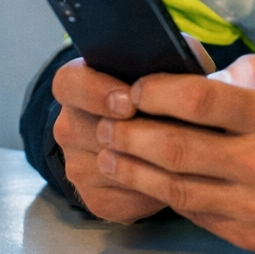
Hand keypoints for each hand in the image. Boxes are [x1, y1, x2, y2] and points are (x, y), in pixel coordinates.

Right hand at [50, 35, 216, 222]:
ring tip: (183, 154)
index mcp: (76, 85)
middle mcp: (68, 127)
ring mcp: (78, 166)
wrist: (144, 136)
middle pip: (86, 130)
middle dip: (128, 132)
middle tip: (164, 131)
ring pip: (109, 168)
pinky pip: (125, 198)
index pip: (70, 83)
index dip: (96, 91)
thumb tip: (186, 60)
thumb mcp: (162, 63)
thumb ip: (168, 54)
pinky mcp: (96, 199)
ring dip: (146, 162)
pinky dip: (152, 190)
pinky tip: (175, 178)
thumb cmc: (155, 92)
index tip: (129, 101)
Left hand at [95, 54, 254, 253]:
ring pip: (176, 188)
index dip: (156, 92)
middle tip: (103, 120)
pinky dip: (164, 194)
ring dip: (132, 169)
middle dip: (129, 133)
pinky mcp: (253, 235)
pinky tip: (144, 179)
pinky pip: (196, 213)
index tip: (134, 86)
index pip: (199, 101)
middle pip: (175, 148)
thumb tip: (205, 77)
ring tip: (106, 152)